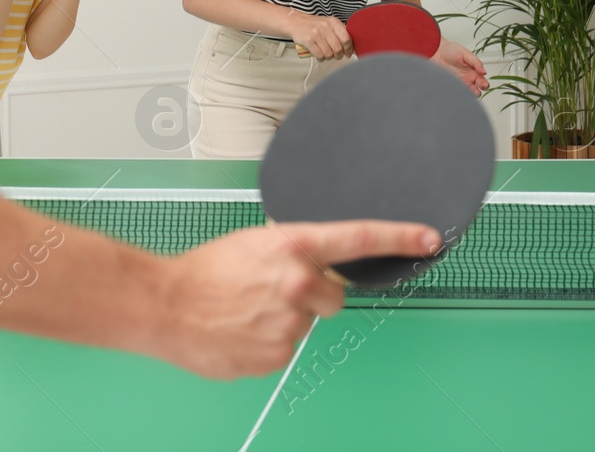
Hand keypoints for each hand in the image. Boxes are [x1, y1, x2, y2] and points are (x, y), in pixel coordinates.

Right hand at [156, 220, 440, 378]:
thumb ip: (292, 253)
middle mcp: (299, 284)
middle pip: (335, 295)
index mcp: (295, 247)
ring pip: (307, 324)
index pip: (360, 238)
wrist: (165, 305)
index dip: (400, 238)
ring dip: (285, 319)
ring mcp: (290, 324)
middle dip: (313, 294)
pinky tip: (242, 330)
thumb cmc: (202, 271)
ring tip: (246, 310)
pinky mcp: (276, 356)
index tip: (429, 239)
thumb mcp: (254, 243)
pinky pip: (285, 349)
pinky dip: (268, 341)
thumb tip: (313, 264)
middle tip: (274, 290)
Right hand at [288, 12, 351, 59]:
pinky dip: (321, 58)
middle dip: (339, 55)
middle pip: (338, 48)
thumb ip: (340, 32)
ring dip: (329, 57)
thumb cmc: (314, 25)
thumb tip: (351, 48)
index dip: (349, 49)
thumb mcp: (329, 24)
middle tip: (336, 55)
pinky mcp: (308, 41)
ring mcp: (316, 34)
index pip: (347, 38)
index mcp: (334, 22)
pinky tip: (320, 55)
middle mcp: (325, 27)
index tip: (348, 53)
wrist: (295, 22)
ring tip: (326, 54)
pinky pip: (319, 56)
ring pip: (329, 54)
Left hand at [435, 38, 489, 95]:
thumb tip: (484, 72)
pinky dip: (458, 95)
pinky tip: (458, 92)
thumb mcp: (465, 53)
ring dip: (469, 95)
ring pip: (467, 95)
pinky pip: (456, 94)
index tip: (483, 84)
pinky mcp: (450, 86)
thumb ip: (476, 62)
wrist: (434, 51)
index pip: (483, 82)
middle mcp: (467, 79)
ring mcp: (459, 83)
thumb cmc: (450, 50)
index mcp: (473, 71)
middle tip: (476, 89)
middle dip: (478, 92)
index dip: (485, 85)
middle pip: (477, 91)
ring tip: (467, 91)